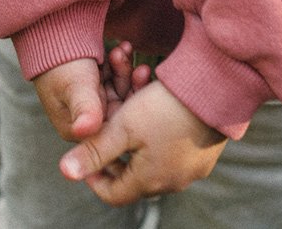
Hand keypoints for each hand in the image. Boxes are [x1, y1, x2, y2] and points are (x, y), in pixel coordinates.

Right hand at [34, 44, 151, 142]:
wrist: (48, 33)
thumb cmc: (59, 63)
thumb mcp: (75, 86)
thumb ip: (84, 108)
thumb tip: (86, 131)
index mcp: (78, 128)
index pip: (113, 129)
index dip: (130, 111)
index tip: (138, 88)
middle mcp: (86, 117)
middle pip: (120, 108)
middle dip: (130, 86)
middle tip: (140, 68)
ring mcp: (91, 98)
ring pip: (120, 89)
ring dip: (125, 69)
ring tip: (122, 50)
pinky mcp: (95, 81)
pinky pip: (115, 75)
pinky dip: (121, 61)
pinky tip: (123, 46)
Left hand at [59, 80, 227, 204]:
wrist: (216, 88)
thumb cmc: (166, 107)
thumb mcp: (124, 126)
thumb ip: (95, 150)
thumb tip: (64, 172)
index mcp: (149, 182)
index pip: (113, 194)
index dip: (94, 176)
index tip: (85, 153)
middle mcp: (173, 182)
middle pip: (134, 177)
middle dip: (117, 155)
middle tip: (107, 131)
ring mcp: (193, 169)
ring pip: (155, 162)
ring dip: (139, 143)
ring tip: (132, 116)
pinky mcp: (206, 152)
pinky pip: (176, 151)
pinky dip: (161, 137)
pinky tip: (159, 113)